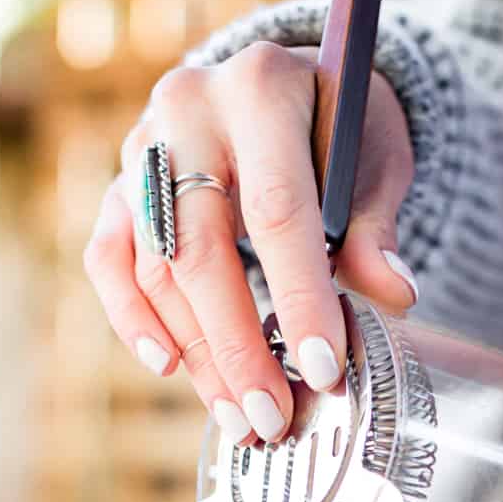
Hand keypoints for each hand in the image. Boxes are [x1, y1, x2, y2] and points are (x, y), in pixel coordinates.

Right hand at [83, 42, 418, 442]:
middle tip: (270, 415)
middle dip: (237, 345)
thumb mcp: (373, 158)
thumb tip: (394, 295)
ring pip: (156, 266)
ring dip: (196, 352)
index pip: (277, 210)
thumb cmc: (334, 127)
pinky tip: (169, 366)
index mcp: (261, 88)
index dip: (299, 297)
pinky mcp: (117, 186)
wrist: (281, 85)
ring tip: (239, 414)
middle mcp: (188, 110)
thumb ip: (373, 225)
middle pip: (200, 247)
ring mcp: (141, 148)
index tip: (323, 368)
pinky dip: (132, 318)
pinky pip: (109, 261)